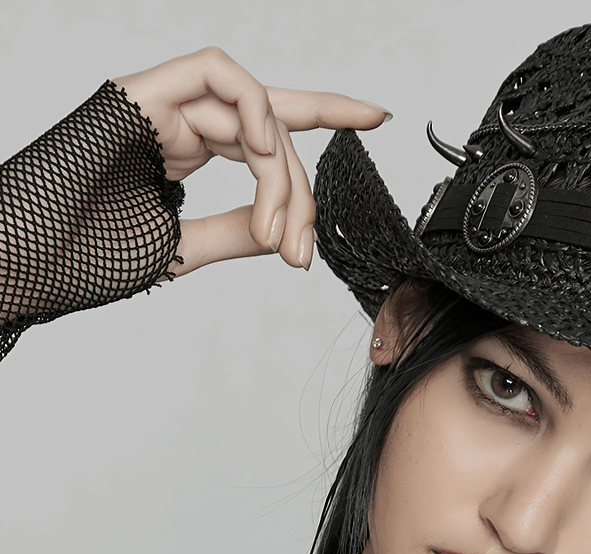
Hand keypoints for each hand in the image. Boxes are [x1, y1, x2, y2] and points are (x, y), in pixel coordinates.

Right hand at [112, 47, 388, 274]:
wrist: (29, 263)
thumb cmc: (89, 260)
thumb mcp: (185, 247)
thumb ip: (238, 231)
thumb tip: (288, 232)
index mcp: (185, 149)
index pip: (264, 125)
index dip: (324, 113)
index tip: (378, 118)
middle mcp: (179, 119)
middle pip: (272, 127)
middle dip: (301, 188)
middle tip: (301, 250)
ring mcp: (162, 101)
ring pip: (255, 109)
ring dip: (281, 172)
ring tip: (277, 232)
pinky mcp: (144, 88)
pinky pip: (220, 75)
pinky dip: (255, 114)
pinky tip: (261, 159)